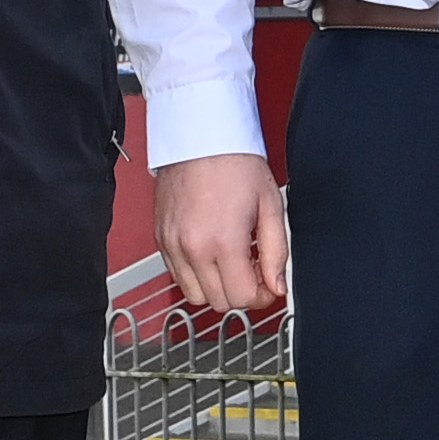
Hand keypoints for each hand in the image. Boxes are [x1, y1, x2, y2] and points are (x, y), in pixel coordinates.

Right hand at [152, 151, 287, 318]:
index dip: (262, 297)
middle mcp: (193, 248)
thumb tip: (277, 285)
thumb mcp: (271, 207)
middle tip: (253, 271)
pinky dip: (196, 274)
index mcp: (223, 241)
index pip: (242, 298)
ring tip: (231, 262)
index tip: (268, 285)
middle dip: (240, 293)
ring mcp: (172, 244)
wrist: (200, 136)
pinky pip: (177, 275)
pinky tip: (212, 252)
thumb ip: (277, 252)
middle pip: (218, 302)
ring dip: (216, 287)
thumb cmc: (235, 163)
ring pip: (194, 295)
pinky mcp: (161, 238)